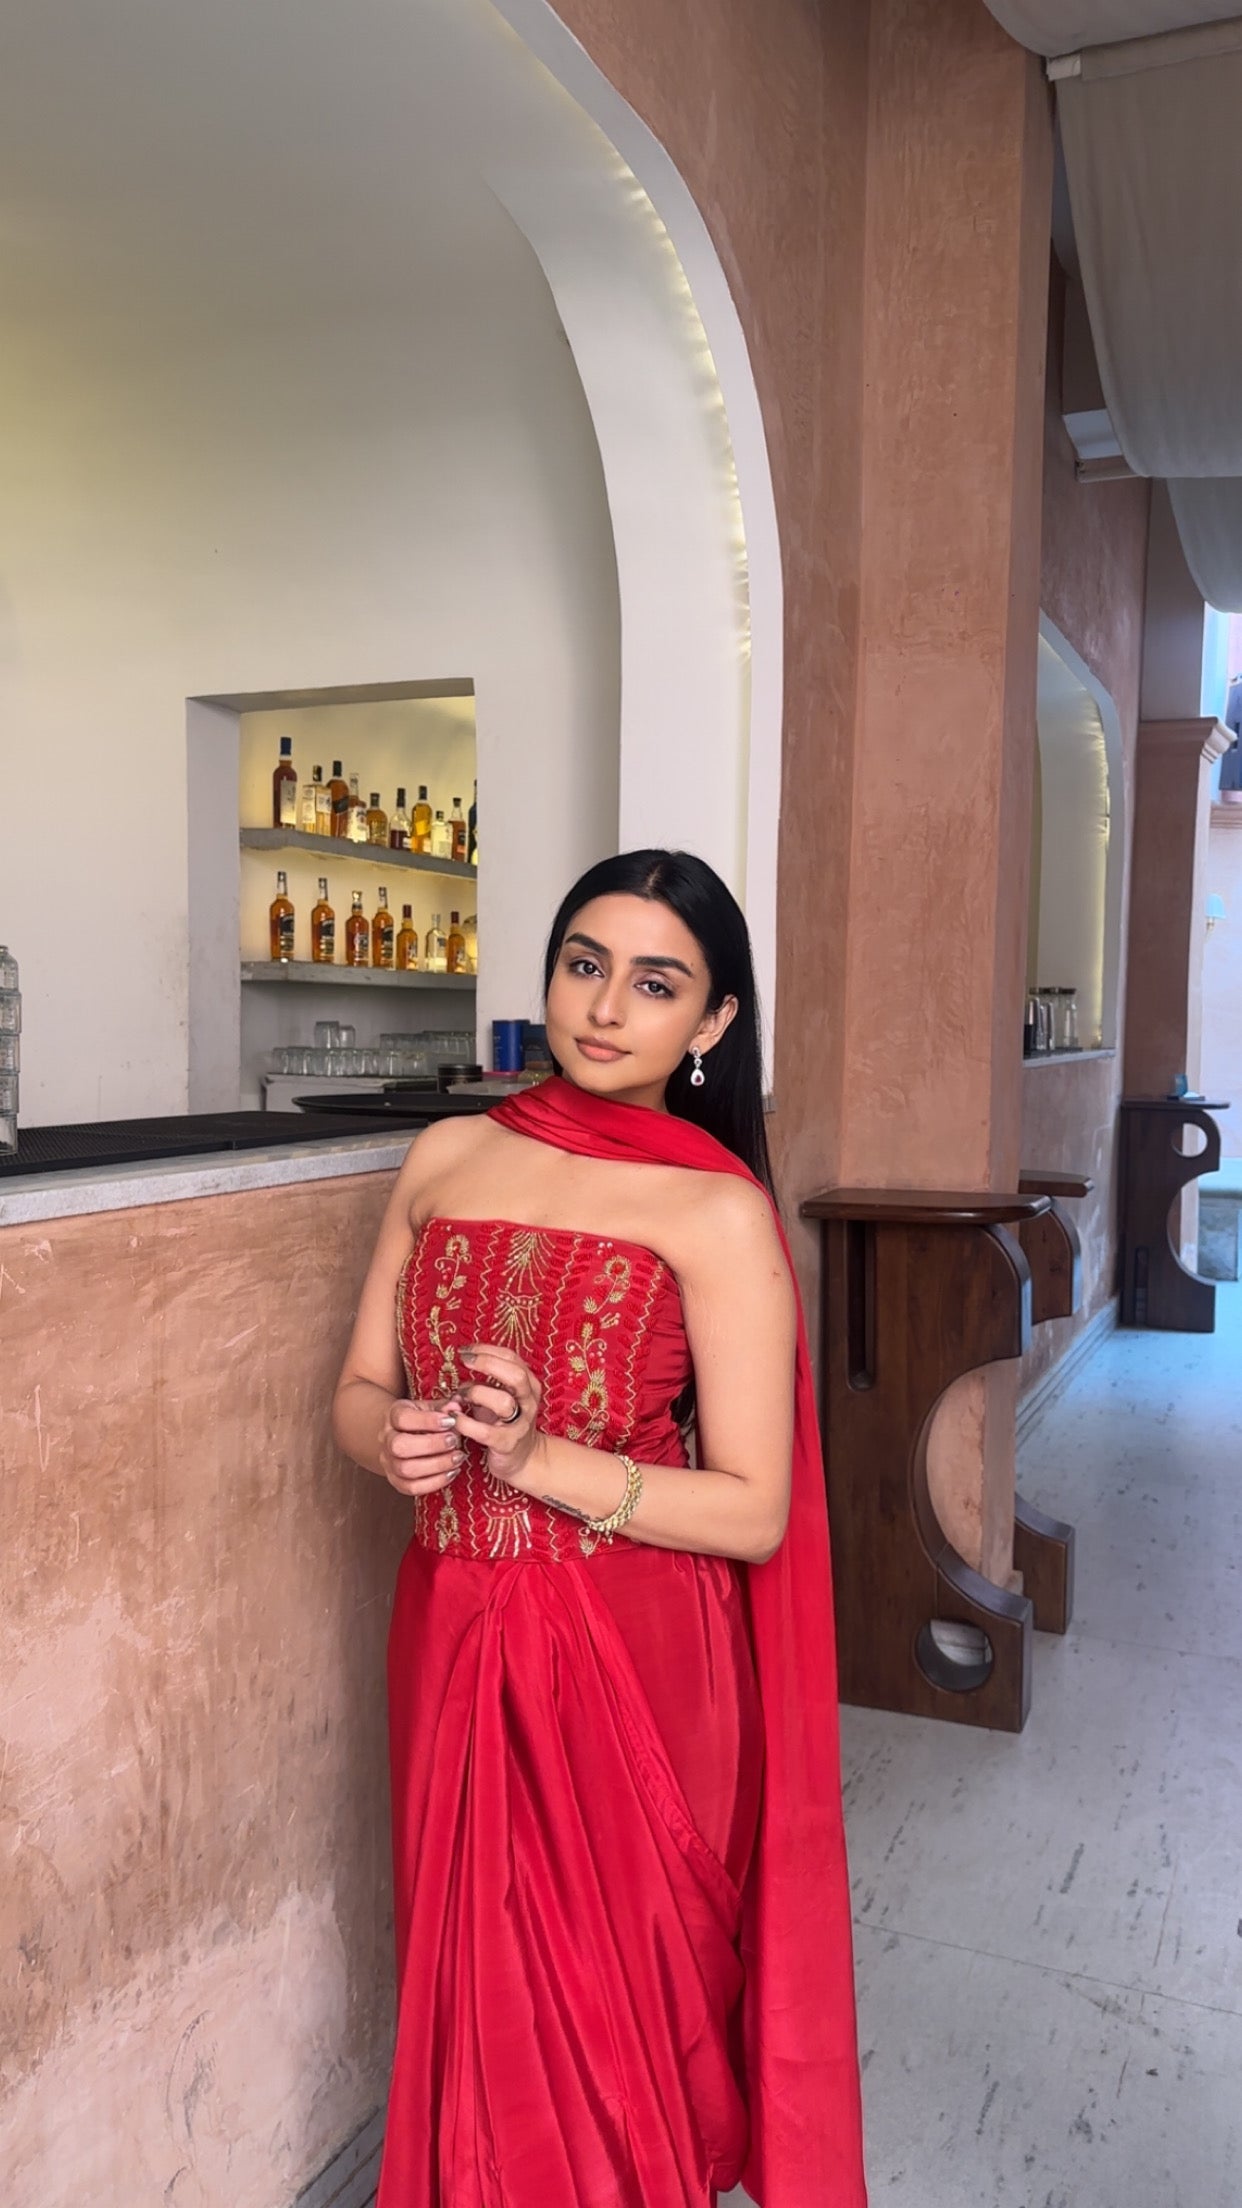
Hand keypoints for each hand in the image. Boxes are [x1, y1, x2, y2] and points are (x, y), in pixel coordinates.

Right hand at [379, 1396, 465, 1498]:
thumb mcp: (430, 1406)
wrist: (401, 1435)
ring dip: (437, 1465)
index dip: (427, 1421)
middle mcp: (386, 1439)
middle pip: (400, 1446)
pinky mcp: (396, 1480)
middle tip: (454, 1441)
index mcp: (393, 1415)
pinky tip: (452, 1472)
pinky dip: (435, 1482)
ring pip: (406, 1469)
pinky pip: (412, 1487)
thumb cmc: (420, 1419)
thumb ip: (444, 1407)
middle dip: (431, 1445)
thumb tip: (456, 1407)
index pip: (402, 1418)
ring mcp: (388, 1462)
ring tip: (458, 1457)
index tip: (450, 1421)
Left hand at [452, 1345, 542, 1487]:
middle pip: (515, 1375)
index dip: (487, 1350)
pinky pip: (485, 1432)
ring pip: (503, 1402)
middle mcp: (528, 1402)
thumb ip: (486, 1382)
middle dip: (488, 1364)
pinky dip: (466, 1423)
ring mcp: (520, 1424)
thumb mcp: (500, 1397)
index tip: (465, 1350)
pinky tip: (455, 1418)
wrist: (523, 1459)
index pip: (511, 1358)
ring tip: (461, 1395)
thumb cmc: (505, 1423)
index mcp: (528, 1385)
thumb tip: (461, 1370)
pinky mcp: (507, 1444)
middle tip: (464, 1362)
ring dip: (477, 1393)